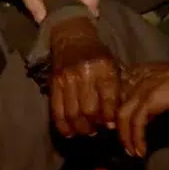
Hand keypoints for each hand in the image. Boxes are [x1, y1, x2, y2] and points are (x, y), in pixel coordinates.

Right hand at [47, 18, 120, 138]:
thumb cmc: (97, 55)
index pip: (108, 100)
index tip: (111, 125)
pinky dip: (63, 125)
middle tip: (97, 129)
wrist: (72, 37)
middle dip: (94, 125)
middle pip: (89, 110)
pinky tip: (69, 132)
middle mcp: (85, 73)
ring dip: (80, 127)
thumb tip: (113, 121)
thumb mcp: (112, 66)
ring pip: (73, 113)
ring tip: (86, 131)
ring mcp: (67, 78)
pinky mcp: (53, 83)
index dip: (110, 117)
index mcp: (104, 68)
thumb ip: (115, 91)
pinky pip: (56, 110)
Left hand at [116, 45, 168, 157]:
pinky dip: (137, 138)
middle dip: (118, 130)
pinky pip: (137, 122)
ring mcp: (141, 89)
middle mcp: (134, 80)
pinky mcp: (150, 99)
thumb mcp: (165, 89)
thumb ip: (152, 100)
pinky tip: (142, 150)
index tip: (122, 133)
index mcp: (136, 75)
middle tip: (125, 146)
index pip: (116, 98)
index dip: (115, 118)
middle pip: (115, 108)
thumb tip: (146, 117)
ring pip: (122, 117)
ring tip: (132, 152)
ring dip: (125, 137)